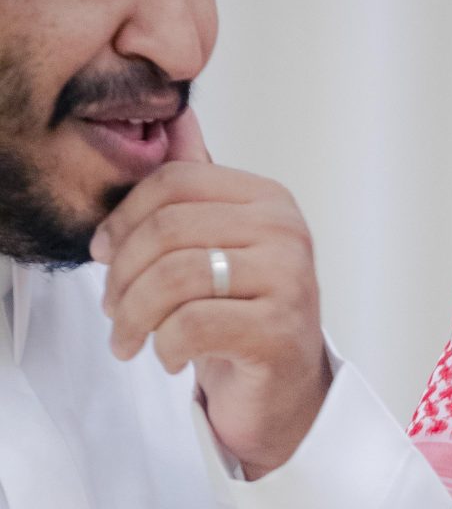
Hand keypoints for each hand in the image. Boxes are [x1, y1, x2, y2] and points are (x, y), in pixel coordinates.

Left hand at [91, 109, 331, 475]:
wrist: (286, 394)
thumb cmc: (243, 317)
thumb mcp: (215, 244)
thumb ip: (196, 185)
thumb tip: (175, 115)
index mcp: (268, 200)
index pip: (174, 180)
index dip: (123, 217)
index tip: (104, 255)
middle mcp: (287, 231)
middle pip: (169, 229)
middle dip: (123, 274)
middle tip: (112, 309)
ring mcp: (290, 281)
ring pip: (173, 278)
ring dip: (134, 317)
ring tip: (129, 340)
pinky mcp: (280, 332)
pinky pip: (190, 326)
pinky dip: (165, 346)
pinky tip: (170, 358)